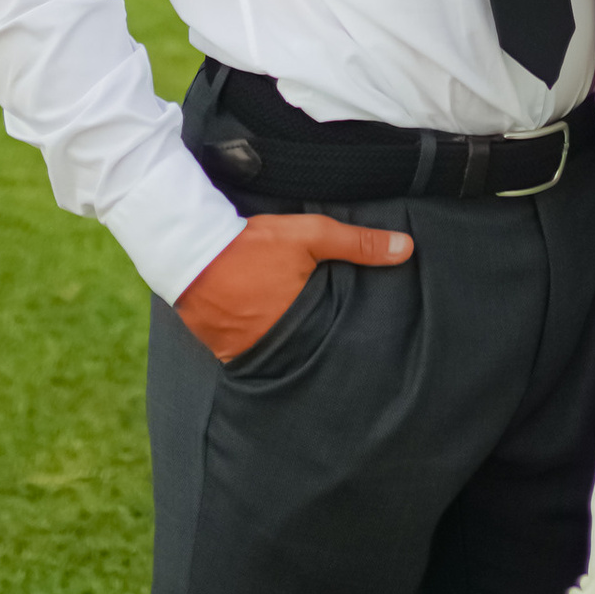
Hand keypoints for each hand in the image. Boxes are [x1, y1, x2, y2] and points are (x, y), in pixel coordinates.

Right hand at [173, 213, 412, 362]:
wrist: (187, 248)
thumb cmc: (251, 244)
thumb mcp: (310, 236)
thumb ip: (358, 244)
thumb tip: (407, 250)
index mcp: (299, 326)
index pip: (330, 345)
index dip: (341, 342)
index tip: (355, 342)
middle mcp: (270, 349)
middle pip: (302, 356)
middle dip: (313, 349)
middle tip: (325, 341)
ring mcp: (240, 352)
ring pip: (273, 357)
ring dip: (282, 348)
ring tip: (294, 338)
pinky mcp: (218, 347)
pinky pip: (243, 353)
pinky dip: (253, 344)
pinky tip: (258, 331)